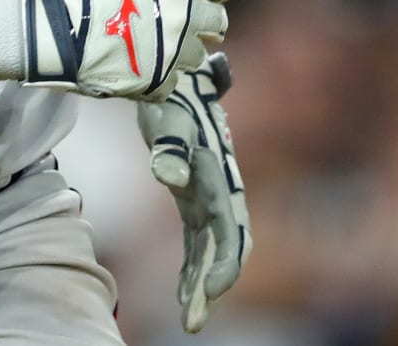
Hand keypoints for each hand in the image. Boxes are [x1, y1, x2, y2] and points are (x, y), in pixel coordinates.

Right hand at [21, 0, 236, 100]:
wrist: (60, 32)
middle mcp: (187, 19)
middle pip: (219, 22)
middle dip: (206, 19)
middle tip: (185, 18)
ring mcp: (174, 55)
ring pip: (197, 56)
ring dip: (183, 49)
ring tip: (160, 45)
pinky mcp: (159, 83)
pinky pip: (173, 83)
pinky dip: (161, 77)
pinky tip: (143, 67)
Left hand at [137, 52, 250, 332]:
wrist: (174, 76)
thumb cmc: (170, 96)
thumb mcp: (167, 117)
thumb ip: (169, 145)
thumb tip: (171, 175)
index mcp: (221, 176)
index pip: (230, 231)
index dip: (223, 265)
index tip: (208, 292)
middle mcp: (221, 189)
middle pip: (226, 248)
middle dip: (213, 286)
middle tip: (193, 322)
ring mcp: (210, 195)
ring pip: (213, 250)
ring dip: (203, 284)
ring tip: (189, 319)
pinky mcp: (196, 198)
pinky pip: (199, 241)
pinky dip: (193, 266)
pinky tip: (182, 293)